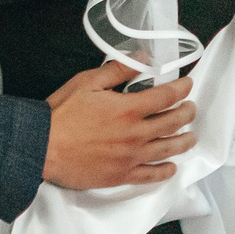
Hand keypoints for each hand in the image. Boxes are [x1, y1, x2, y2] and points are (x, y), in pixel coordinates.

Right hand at [42, 62, 196, 187]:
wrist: (42, 147)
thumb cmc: (62, 113)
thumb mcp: (88, 82)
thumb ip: (118, 70)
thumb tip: (143, 58)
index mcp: (129, 109)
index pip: (166, 96)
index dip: (181, 88)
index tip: (187, 84)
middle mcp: (136, 134)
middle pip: (172, 123)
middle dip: (187, 113)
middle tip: (191, 108)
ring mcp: (130, 157)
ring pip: (167, 149)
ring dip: (183, 142)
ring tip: (192, 137)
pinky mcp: (121, 175)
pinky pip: (150, 175)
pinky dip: (164, 171)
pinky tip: (171, 167)